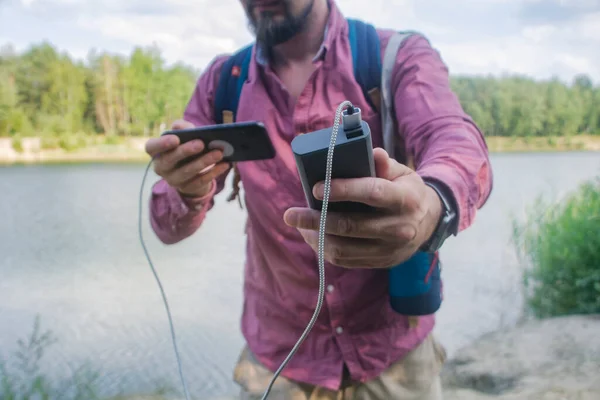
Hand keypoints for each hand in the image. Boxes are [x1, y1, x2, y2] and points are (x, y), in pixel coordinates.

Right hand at [145, 119, 230, 197]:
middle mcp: (161, 167)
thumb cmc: (186, 146)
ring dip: (204, 162)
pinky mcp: (187, 188)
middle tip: (201, 143)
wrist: (193, 170)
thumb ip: (183, 128)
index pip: (151, 147)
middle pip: (169, 160)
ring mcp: (173, 180)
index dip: (161, 144)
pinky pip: (200, 181)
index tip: (175, 139)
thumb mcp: (184, 135)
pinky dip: (213, 172)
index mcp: (157, 151)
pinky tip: (224, 165)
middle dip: (185, 151)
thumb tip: (187, 128)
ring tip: (218, 153)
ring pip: (187, 172)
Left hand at [283, 148, 441, 268]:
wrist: (428, 222)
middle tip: (291, 214)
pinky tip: (313, 236)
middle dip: (316, 220)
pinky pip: (346, 260)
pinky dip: (324, 248)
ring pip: (344, 248)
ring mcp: (390, 249)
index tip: (316, 188)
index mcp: (406, 200)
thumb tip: (372, 153)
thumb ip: (384, 164)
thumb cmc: (406, 191)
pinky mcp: (381, 262)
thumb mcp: (402, 173)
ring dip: (316, 237)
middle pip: (351, 225)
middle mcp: (400, 228)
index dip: (343, 190)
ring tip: (299, 226)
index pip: (372, 193)